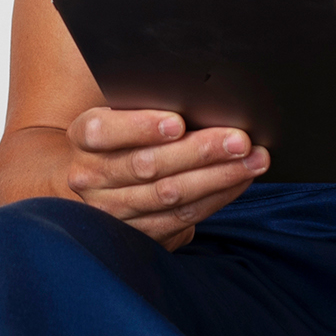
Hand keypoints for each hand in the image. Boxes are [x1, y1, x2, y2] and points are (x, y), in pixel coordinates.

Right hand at [59, 107, 270, 249]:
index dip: (139, 127)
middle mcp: (89, 177)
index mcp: (82, 138)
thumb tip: (202, 101)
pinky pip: (182, 218)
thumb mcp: (121, 117)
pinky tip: (239, 181)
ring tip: (253, 160)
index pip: (102, 131)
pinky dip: (216, 198)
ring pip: (169, 194)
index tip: (178, 122)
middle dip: (199, 151)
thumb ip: (147, 110)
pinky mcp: (136, 234)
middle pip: (146, 165)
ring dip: (218, 177)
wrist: (101, 182)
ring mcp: (110, 210)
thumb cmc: (123, 137)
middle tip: (239, 139)